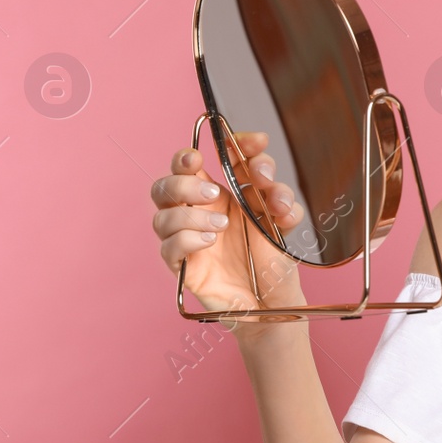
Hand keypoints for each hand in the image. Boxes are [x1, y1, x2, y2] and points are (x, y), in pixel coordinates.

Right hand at [149, 132, 307, 314]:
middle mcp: (195, 213)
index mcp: (215, 194)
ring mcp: (186, 239)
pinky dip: (187, 239)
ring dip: (191, 215)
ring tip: (223, 226)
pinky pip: (167, 247)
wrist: (273, 299)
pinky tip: (210, 241)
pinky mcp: (183, 267)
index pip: (203, 160)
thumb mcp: (280, 219)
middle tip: (215, 193)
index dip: (224, 144)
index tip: (256, 143)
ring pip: (162, 214)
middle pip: (167, 181)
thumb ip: (275, 192)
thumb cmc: (271, 257)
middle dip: (186, 181)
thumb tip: (266, 169)